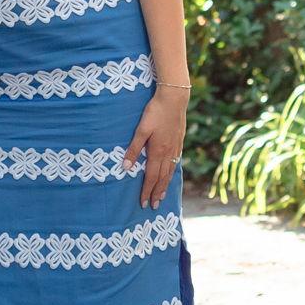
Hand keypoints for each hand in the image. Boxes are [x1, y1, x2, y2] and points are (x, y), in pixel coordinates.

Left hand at [123, 87, 186, 208]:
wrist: (175, 98)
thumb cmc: (155, 111)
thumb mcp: (141, 129)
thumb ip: (133, 148)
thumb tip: (125, 168)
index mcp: (157, 151)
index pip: (151, 177)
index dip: (147, 191)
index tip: (143, 203)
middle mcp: (168, 153)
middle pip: (162, 178)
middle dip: (157, 193)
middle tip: (153, 206)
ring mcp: (175, 147)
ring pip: (170, 171)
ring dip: (165, 185)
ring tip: (162, 196)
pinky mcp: (179, 141)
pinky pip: (176, 162)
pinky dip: (172, 173)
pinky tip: (171, 174)